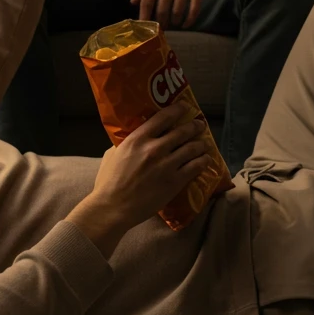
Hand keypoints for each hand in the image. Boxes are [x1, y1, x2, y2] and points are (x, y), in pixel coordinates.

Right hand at [90, 100, 213, 229]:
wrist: (113, 207)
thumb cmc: (109, 181)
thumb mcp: (113, 153)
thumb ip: (129, 143)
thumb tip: (138, 138)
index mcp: (138, 139)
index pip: (163, 117)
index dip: (178, 109)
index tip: (185, 107)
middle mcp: (155, 148)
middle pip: (183, 131)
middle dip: (194, 126)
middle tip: (199, 125)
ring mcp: (167, 165)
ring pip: (192, 148)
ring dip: (201, 144)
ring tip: (204, 144)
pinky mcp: (175, 182)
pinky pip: (196, 167)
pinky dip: (203, 161)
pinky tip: (205, 160)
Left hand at [130, 0, 219, 28]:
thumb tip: (133, 2)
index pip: (147, 0)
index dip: (144, 16)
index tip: (144, 28)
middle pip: (162, 8)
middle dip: (161, 22)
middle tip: (162, 28)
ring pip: (178, 10)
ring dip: (175, 21)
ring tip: (175, 23)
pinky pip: (194, 7)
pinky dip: (190, 19)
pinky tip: (186, 23)